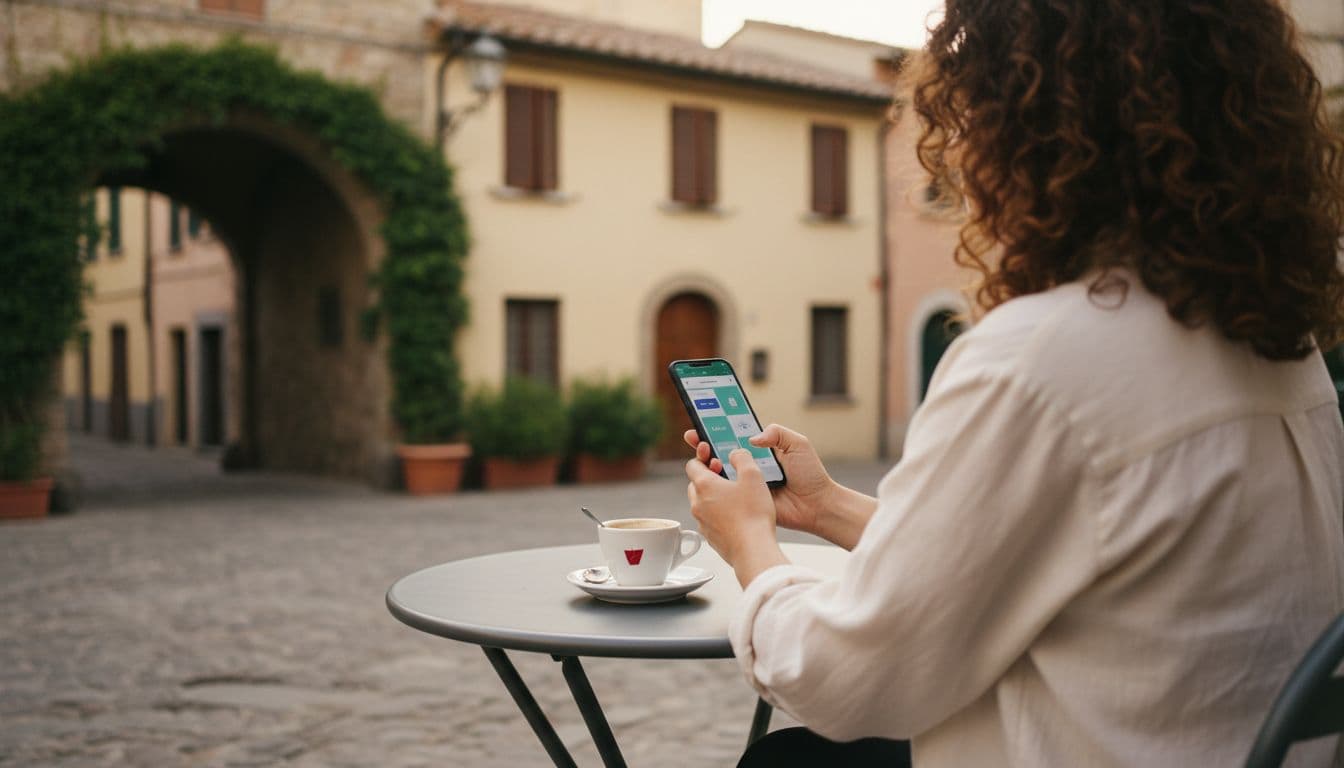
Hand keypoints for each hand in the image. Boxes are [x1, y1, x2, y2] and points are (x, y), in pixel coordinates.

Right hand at [683, 424, 836, 536]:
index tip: (702, 423)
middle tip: (698, 440)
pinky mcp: (746, 500)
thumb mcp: (798, 444)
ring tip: (706, 455)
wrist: (817, 505)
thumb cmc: (811, 475)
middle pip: (722, 452)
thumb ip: (777, 433)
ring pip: (720, 472)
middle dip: (705, 445)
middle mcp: (750, 465)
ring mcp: (746, 483)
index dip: (717, 430)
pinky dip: (716, 486)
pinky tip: (710, 477)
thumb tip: (752, 438)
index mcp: (761, 449)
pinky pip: (727, 493)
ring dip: (708, 463)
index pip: (735, 436)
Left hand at [685, 449, 787, 585]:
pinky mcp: (709, 538)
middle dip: (708, 479)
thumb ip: (742, 458)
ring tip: (735, 498)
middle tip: (727, 478)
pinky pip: (709, 521)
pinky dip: (718, 516)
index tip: (715, 459)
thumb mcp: (753, 476)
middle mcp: (697, 504)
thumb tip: (735, 453)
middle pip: (695, 485)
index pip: (692, 465)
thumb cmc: (753, 514)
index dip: (703, 459)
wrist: (753, 551)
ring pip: (701, 504)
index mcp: (704, 485)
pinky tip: (737, 518)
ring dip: (713, 498)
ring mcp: (702, 523)